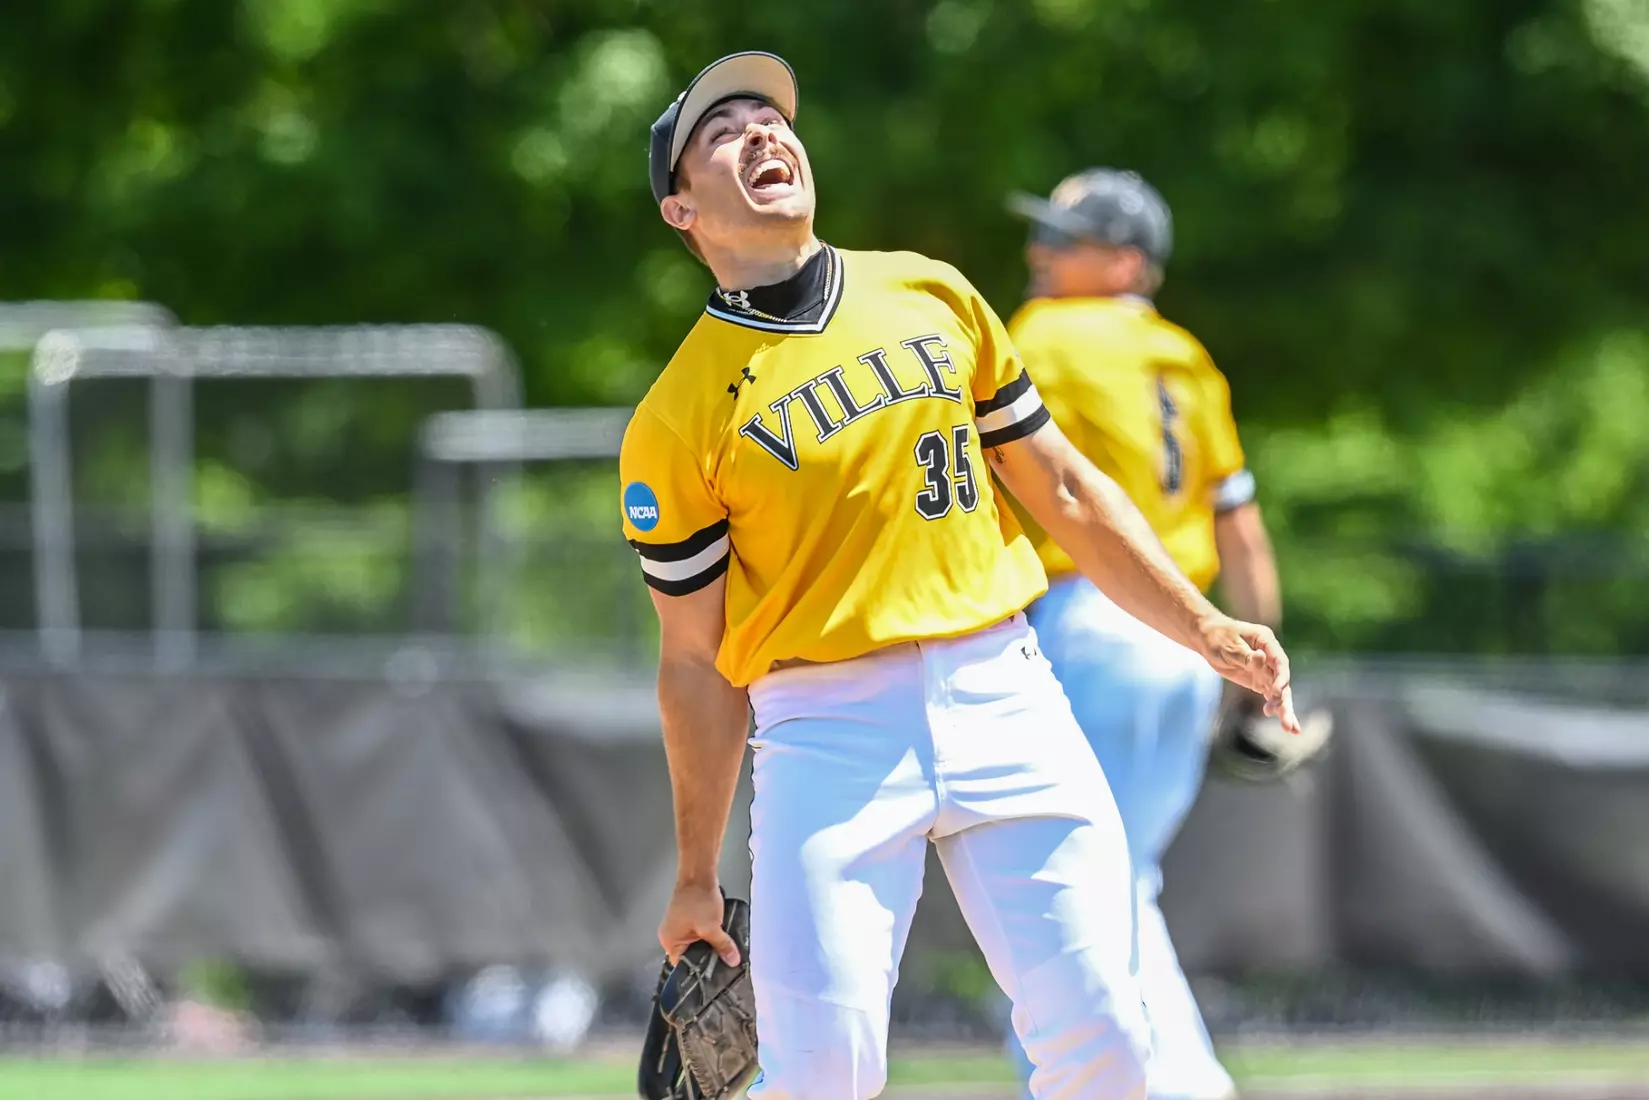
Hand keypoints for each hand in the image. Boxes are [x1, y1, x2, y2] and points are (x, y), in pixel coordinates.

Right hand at [659, 879, 741, 966]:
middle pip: (690, 956)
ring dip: (709, 945)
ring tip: (722, 948)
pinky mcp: (687, 918)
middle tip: (722, 961)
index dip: (699, 970)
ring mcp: (678, 926)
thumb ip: (722, 946)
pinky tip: (719, 934)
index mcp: (670, 941)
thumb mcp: (712, 927)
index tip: (715, 973)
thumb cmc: (698, 898)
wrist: (699, 874)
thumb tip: (732, 961)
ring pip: (697, 944)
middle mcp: (671, 935)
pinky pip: (698, 934)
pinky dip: (709, 935)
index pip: (683, 966)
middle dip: (707, 957)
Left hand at [1197, 615, 1299, 734]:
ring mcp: (1266, 670)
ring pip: (1279, 691)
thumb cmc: (1217, 637)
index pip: (1280, 662)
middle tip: (1288, 723)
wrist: (1207, 638)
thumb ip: (1246, 656)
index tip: (1277, 693)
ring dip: (1284, 709)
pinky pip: (1271, 696)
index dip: (1281, 677)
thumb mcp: (1228, 646)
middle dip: (1286, 701)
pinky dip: (1276, 708)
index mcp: (1266, 641)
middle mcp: (1271, 656)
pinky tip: (1284, 724)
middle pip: (1282, 680)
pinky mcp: (1259, 681)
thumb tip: (1261, 658)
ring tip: (1290, 729)